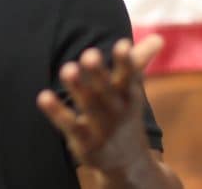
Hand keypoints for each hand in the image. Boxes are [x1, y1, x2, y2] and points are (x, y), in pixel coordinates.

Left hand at [37, 35, 163, 174]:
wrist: (127, 163)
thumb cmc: (123, 114)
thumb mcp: (131, 90)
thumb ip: (138, 61)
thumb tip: (158, 38)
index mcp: (129, 96)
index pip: (130, 77)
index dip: (126, 62)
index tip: (123, 44)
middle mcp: (116, 111)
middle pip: (107, 91)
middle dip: (99, 73)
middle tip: (90, 53)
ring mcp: (101, 128)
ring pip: (89, 106)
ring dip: (78, 88)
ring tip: (67, 68)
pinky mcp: (84, 141)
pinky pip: (70, 125)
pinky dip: (57, 112)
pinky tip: (43, 96)